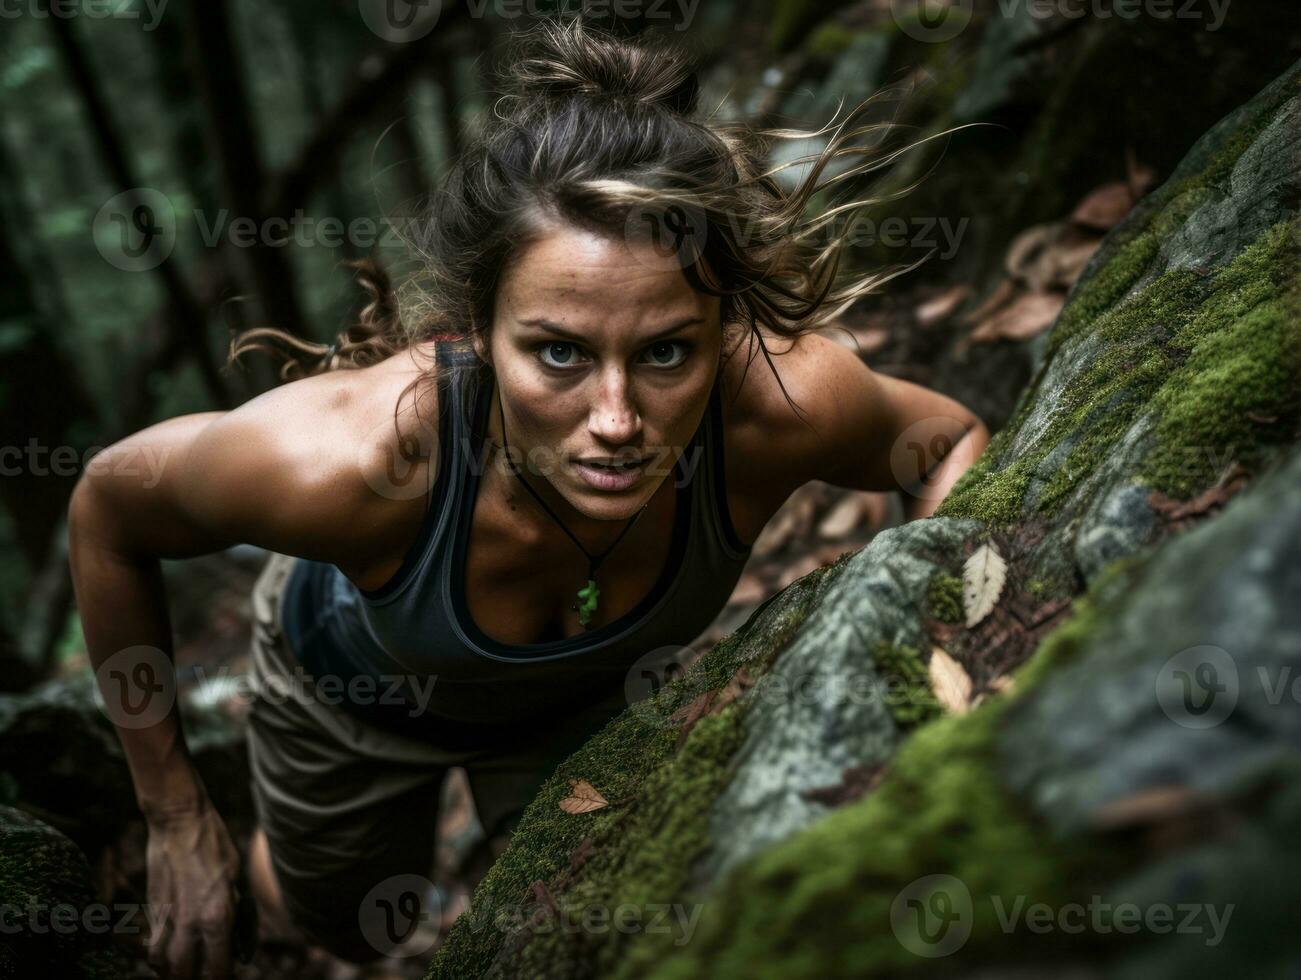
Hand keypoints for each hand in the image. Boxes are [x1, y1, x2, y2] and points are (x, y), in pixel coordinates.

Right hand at [142, 793, 245, 978]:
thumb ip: (236, 909)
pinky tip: (169, 951)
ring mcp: (167, 917)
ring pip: (160, 963)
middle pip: (183, 974)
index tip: (224, 977)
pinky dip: (158, 954)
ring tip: (182, 970)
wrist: (179, 822)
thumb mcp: (237, 876)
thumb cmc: (215, 844)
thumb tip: (236, 936)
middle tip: (201, 976)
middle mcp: (190, 923)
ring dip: (171, 971)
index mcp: (217, 916)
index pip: (217, 967)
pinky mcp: (151, 909)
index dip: (221, 978)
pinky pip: (152, 943)